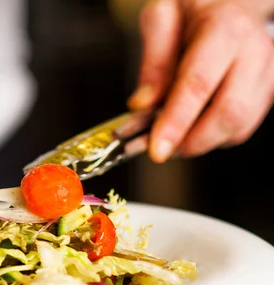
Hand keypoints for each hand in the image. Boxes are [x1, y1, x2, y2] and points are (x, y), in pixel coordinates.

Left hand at [129, 0, 273, 162]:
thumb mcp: (163, 16)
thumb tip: (142, 103)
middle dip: (190, 141)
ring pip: (239, 127)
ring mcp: (267, 72)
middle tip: (161, 148)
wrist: (229, 0)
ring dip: (201, 143)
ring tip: (174, 136)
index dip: (176, 123)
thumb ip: (153, 60)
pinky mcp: (268, 90)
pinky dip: (215, 138)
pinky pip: (243, 128)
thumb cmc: (193, 8)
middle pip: (228, 114)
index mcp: (224, 29)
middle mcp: (254, 51)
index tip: (156, 150)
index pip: (198, 85)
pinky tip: (194, 126)